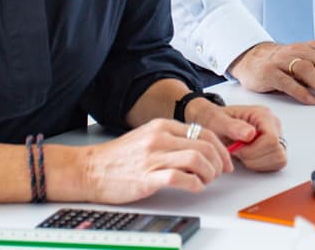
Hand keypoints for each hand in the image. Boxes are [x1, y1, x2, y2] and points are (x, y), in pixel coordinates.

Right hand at [73, 118, 231, 203]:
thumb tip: (200, 148)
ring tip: (207, 181)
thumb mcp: (147, 137)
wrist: (89, 169)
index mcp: (161, 126)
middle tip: (220, 173)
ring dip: (209, 172)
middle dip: (219, 161)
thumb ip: (171, 139)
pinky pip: (179, 178)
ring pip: (196, 159)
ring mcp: (153, 157)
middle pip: (204, 145)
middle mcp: (159, 138)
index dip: (220, 148)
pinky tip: (195, 188)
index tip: (225, 160)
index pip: (203, 132)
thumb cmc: (118, 158)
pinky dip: (194, 184)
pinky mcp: (146, 177)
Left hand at [186, 100, 286, 172]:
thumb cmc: (217, 121)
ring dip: (257, 162)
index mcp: (263, 115)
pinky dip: (260, 165)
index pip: (271, 139)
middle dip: (254, 157)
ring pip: (278, 159)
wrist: (215, 123)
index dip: (254, 150)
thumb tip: (250, 133)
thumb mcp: (218, 121)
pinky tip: (248, 157)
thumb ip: (233, 127)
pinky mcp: (275, 148)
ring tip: (242, 153)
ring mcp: (277, 136)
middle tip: (238, 151)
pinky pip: (276, 163)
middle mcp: (273, 124)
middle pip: (276, 151)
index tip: (237, 149)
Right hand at [228, 41, 314, 105]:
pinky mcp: (268, 72)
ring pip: (306, 69)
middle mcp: (298, 50)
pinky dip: (301, 91)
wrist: (252, 61)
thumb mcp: (310, 68)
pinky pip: (286, 81)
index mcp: (311, 48)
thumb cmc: (284, 67)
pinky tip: (310, 101)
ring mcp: (282, 60)